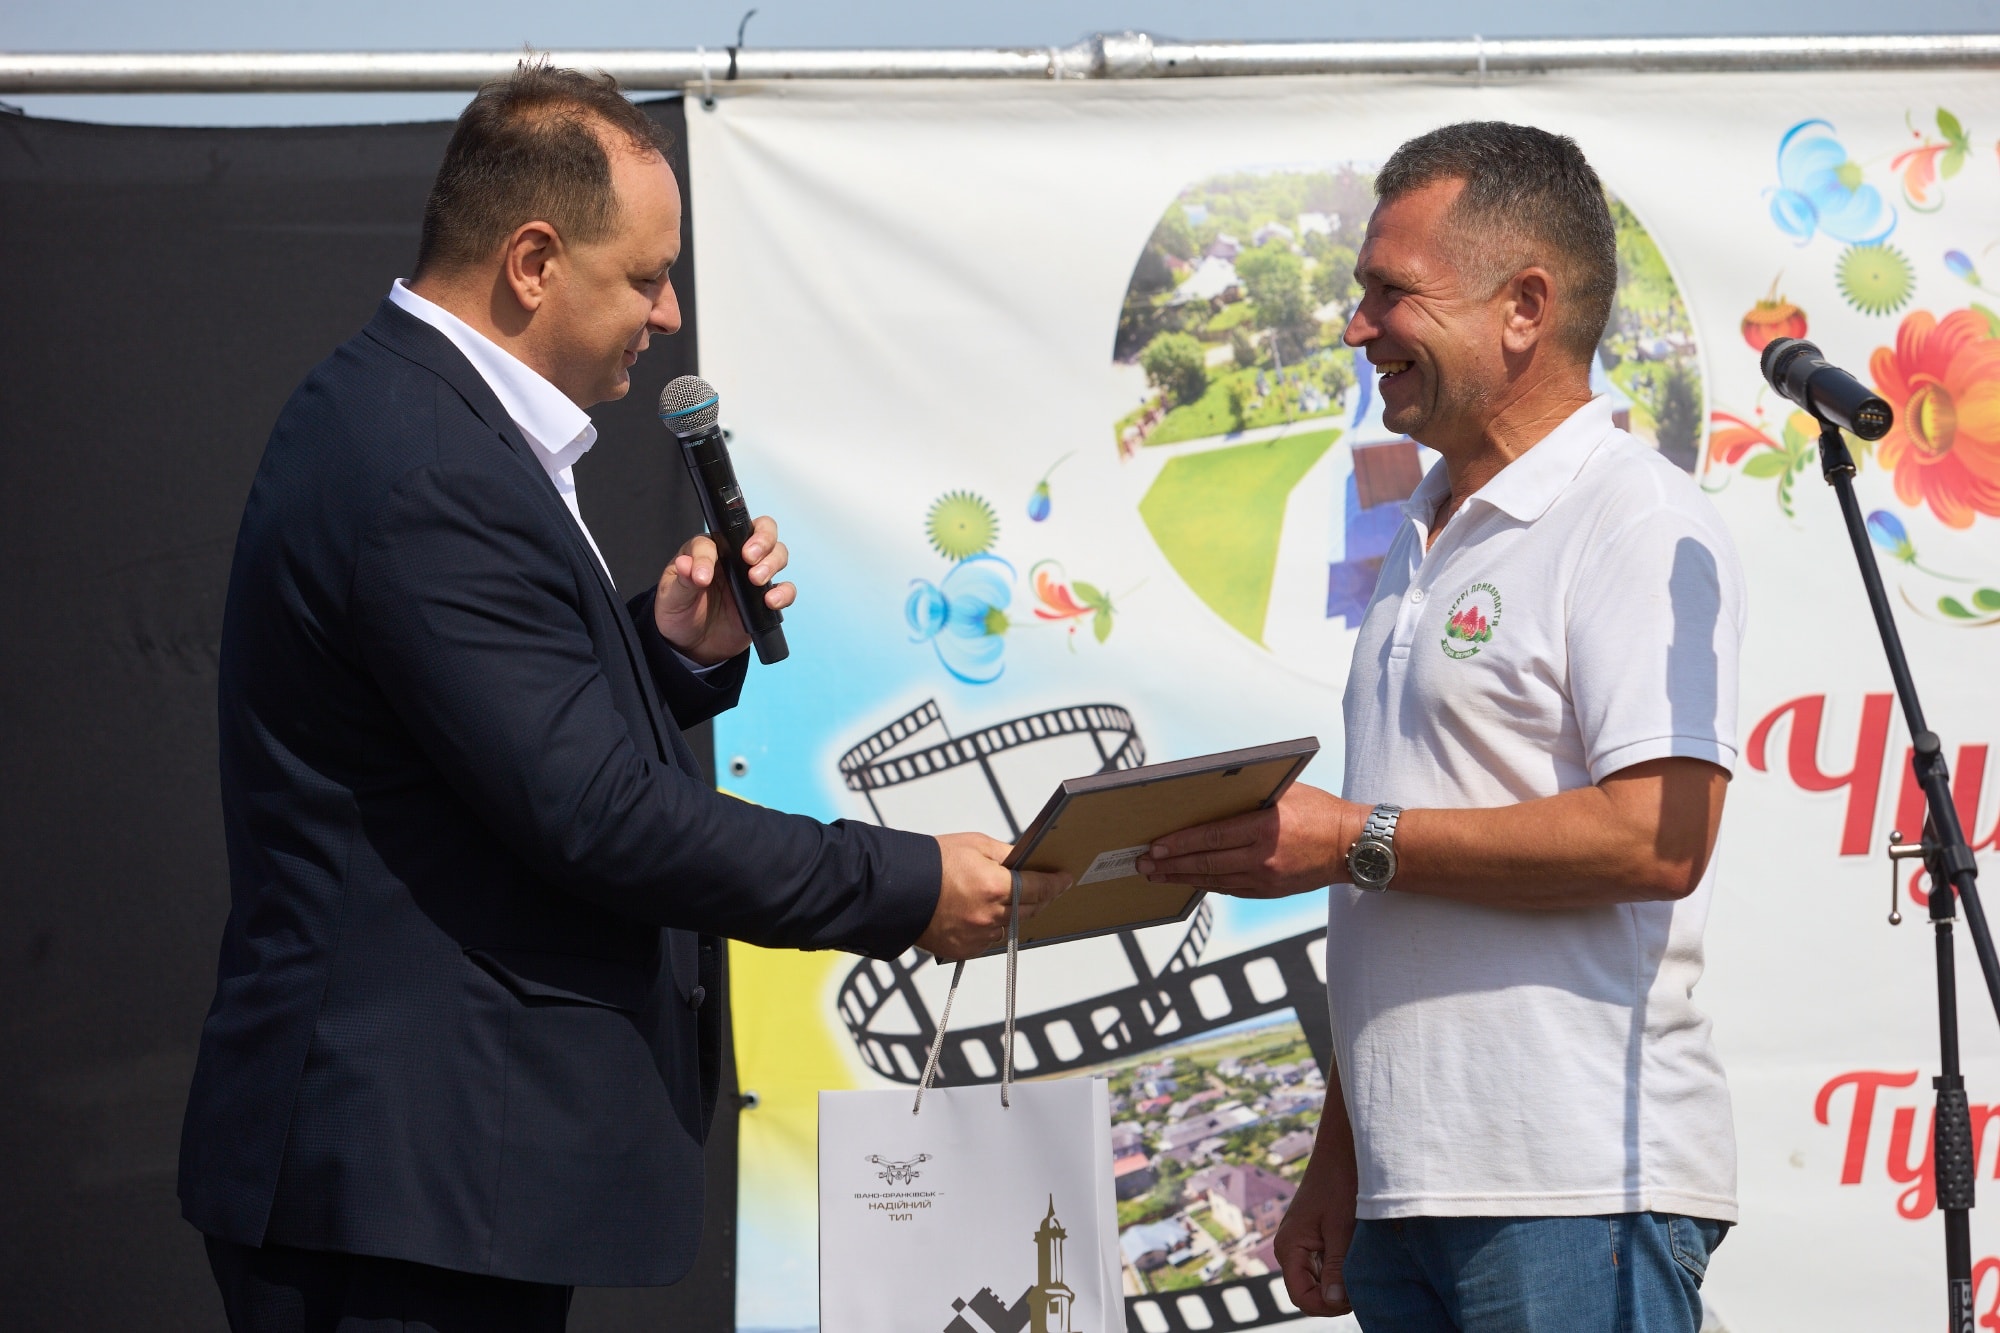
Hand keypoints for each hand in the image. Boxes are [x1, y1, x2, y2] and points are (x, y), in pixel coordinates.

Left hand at [653, 515, 795, 664]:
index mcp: (709, 549)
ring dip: (772, 563)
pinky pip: (785, 589)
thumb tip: (686, 564)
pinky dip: (784, 592)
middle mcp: (735, 557)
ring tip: (756, 580)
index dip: (710, 556)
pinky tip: (771, 601)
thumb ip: (681, 581)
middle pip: (762, 530)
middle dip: (762, 539)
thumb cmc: (679, 613)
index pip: (716, 539)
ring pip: (778, 554)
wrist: (693, 646)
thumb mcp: (671, 598)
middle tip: (749, 558)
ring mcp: (753, 576)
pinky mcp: (764, 599)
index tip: (702, 578)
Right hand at [917, 833, 1070, 962]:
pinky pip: (987, 941)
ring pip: (1008, 927)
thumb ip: (1005, 854)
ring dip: (1011, 914)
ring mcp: (976, 936)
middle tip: (1040, 887)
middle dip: (1038, 898)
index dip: (1057, 883)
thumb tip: (1026, 861)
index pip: (1040, 888)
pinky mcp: (963, 950)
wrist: (895, 890)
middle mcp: (989, 916)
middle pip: (1030, 910)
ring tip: (995, 897)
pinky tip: (975, 913)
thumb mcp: (974, 845)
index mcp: (995, 886)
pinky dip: (988, 928)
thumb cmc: (932, 862)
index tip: (1066, 879)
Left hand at [1136, 783, 1365, 896]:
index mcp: (1266, 828)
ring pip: (1215, 880)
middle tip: (1143, 864)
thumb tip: (1207, 794)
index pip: (1212, 837)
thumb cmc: (1319, 810)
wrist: (1354, 846)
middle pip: (1207, 863)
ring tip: (1156, 876)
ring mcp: (1268, 879)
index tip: (1155, 846)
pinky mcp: (1271, 891)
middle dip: (1171, 864)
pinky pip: (1231, 889)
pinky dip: (1207, 884)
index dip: (1179, 843)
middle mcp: (1265, 858)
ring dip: (1182, 878)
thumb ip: (1248, 795)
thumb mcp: (1284, 792)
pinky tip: (1188, 880)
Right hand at [1274, 1159, 1358, 1316]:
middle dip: (1335, 1297)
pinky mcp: (1314, 1236)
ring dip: (1340, 1282)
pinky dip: (1341, 1269)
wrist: (1342, 1148)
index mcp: (1289, 1247)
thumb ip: (1337, 1267)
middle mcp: (1290, 1248)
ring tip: (1363, 1269)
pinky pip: (1324, 1265)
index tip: (1354, 1298)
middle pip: (1309, 1292)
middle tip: (1364, 1285)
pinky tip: (1358, 1258)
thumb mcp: (1342, 1228)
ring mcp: (1302, 1242)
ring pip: (1319, 1280)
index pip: (1302, 1297)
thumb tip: (1334, 1303)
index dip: (1327, 1306)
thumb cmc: (1340, 1182)